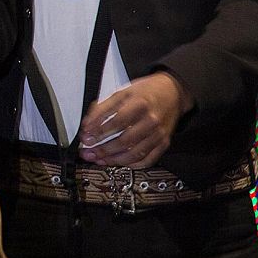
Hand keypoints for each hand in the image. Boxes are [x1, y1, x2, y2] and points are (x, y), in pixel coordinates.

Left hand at [78, 71, 192, 167]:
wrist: (172, 93)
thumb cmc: (146, 92)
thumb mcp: (122, 92)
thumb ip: (103, 108)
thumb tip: (87, 125)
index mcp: (140, 104)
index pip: (117, 122)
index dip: (99, 132)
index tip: (85, 137)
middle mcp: (152, 121)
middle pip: (125, 141)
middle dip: (103, 149)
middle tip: (88, 152)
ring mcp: (159, 134)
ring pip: (135, 153)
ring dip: (114, 160)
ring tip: (98, 160)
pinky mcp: (164, 143)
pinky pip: (148, 159)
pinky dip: (132, 164)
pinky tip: (118, 163)